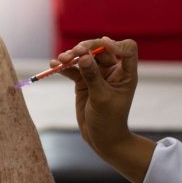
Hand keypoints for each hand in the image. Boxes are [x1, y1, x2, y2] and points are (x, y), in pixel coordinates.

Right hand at [56, 37, 138, 157]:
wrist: (101, 139)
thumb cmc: (108, 120)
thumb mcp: (101, 98)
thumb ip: (93, 77)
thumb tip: (85, 56)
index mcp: (125, 74)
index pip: (127, 50)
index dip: (117, 44)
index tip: (104, 45)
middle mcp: (112, 71)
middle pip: (100, 50)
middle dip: (86, 48)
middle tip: (75, 52)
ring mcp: (96, 75)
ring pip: (85, 58)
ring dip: (73, 56)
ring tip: (61, 59)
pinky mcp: (83, 81)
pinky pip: (73, 69)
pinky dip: (64, 67)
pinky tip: (54, 65)